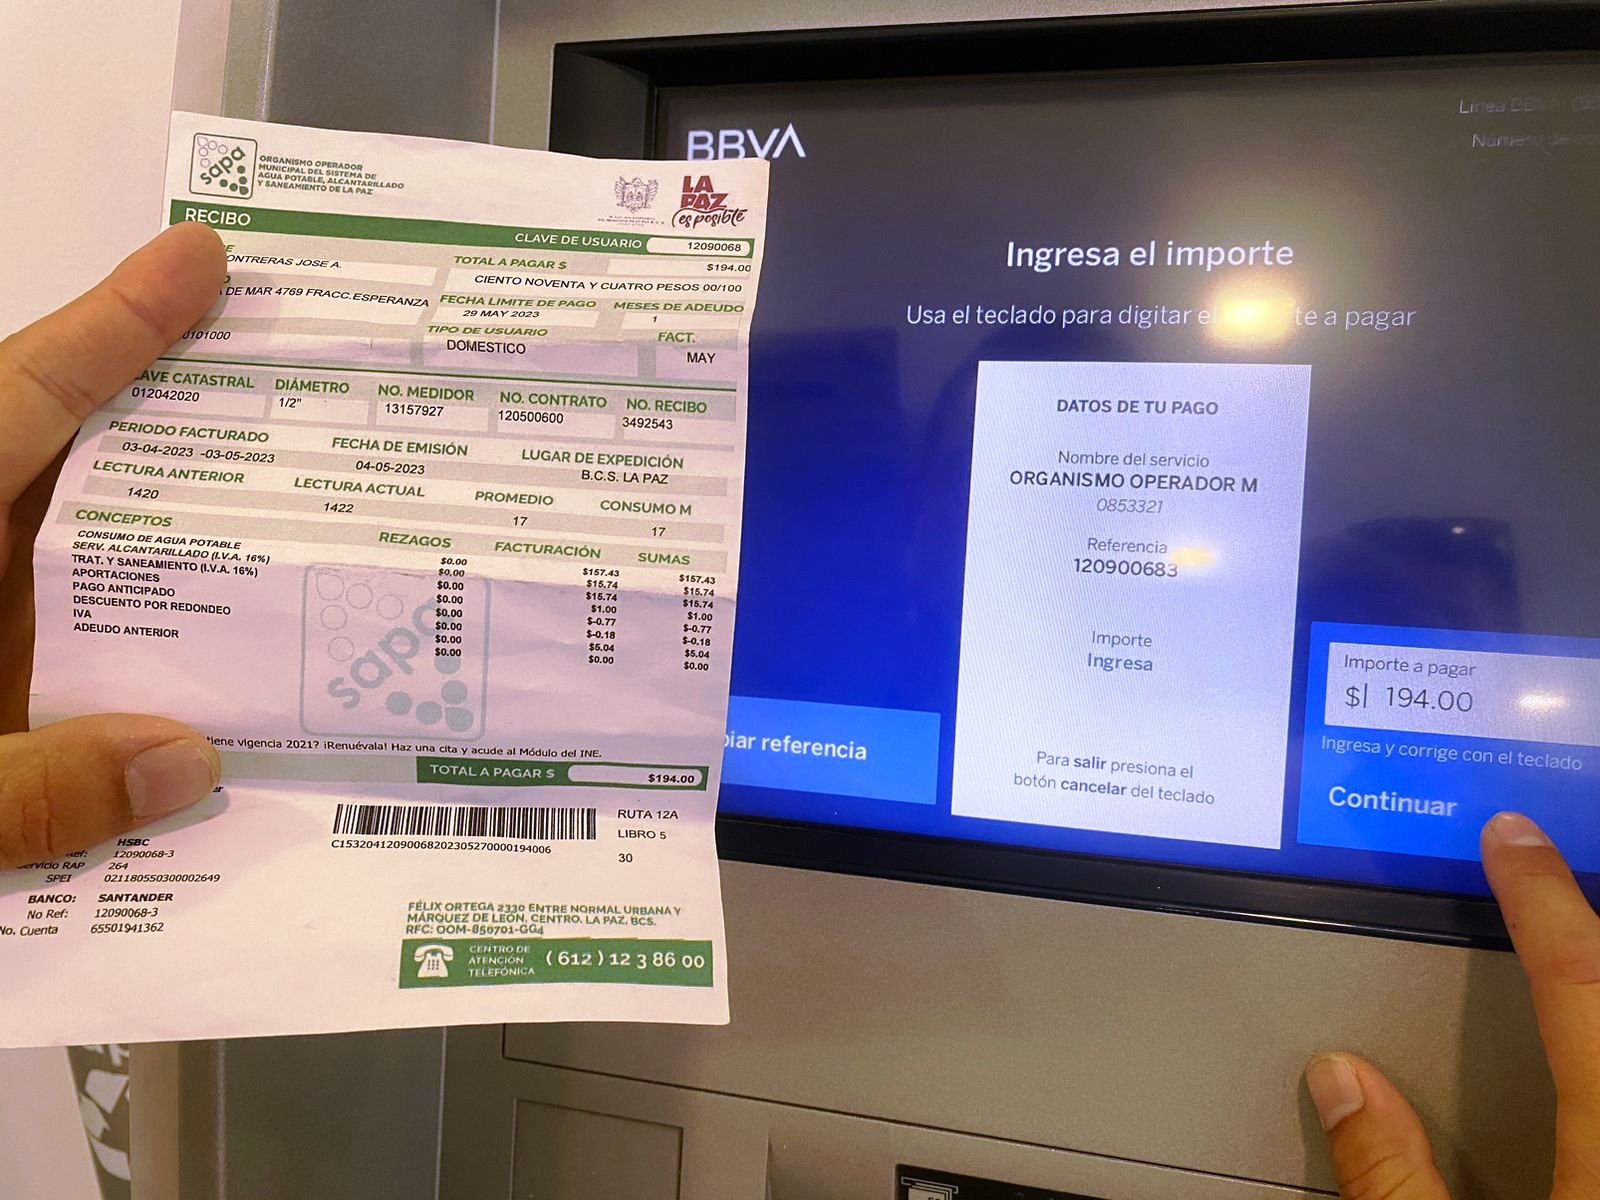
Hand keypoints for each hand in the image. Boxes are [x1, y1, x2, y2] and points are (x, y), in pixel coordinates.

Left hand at [0, 223, 228, 867]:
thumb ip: (22, 790)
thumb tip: (189, 764)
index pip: (21, 402)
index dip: (113, 327)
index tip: (201, 257)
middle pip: (62, 471)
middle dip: (175, 435)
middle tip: (293, 403)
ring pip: (66, 571)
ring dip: (168, 571)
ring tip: (290, 562)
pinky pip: (52, 667)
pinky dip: (124, 684)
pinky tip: (197, 719)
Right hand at [1307, 812, 1599, 1198]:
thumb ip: (1391, 1174)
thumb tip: (1340, 1086)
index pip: (1581, 985)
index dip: (1542, 899)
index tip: (1513, 841)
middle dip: (1591, 922)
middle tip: (1551, 868)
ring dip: (1599, 973)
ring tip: (1572, 934)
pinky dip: (1599, 1023)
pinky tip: (1578, 1025)